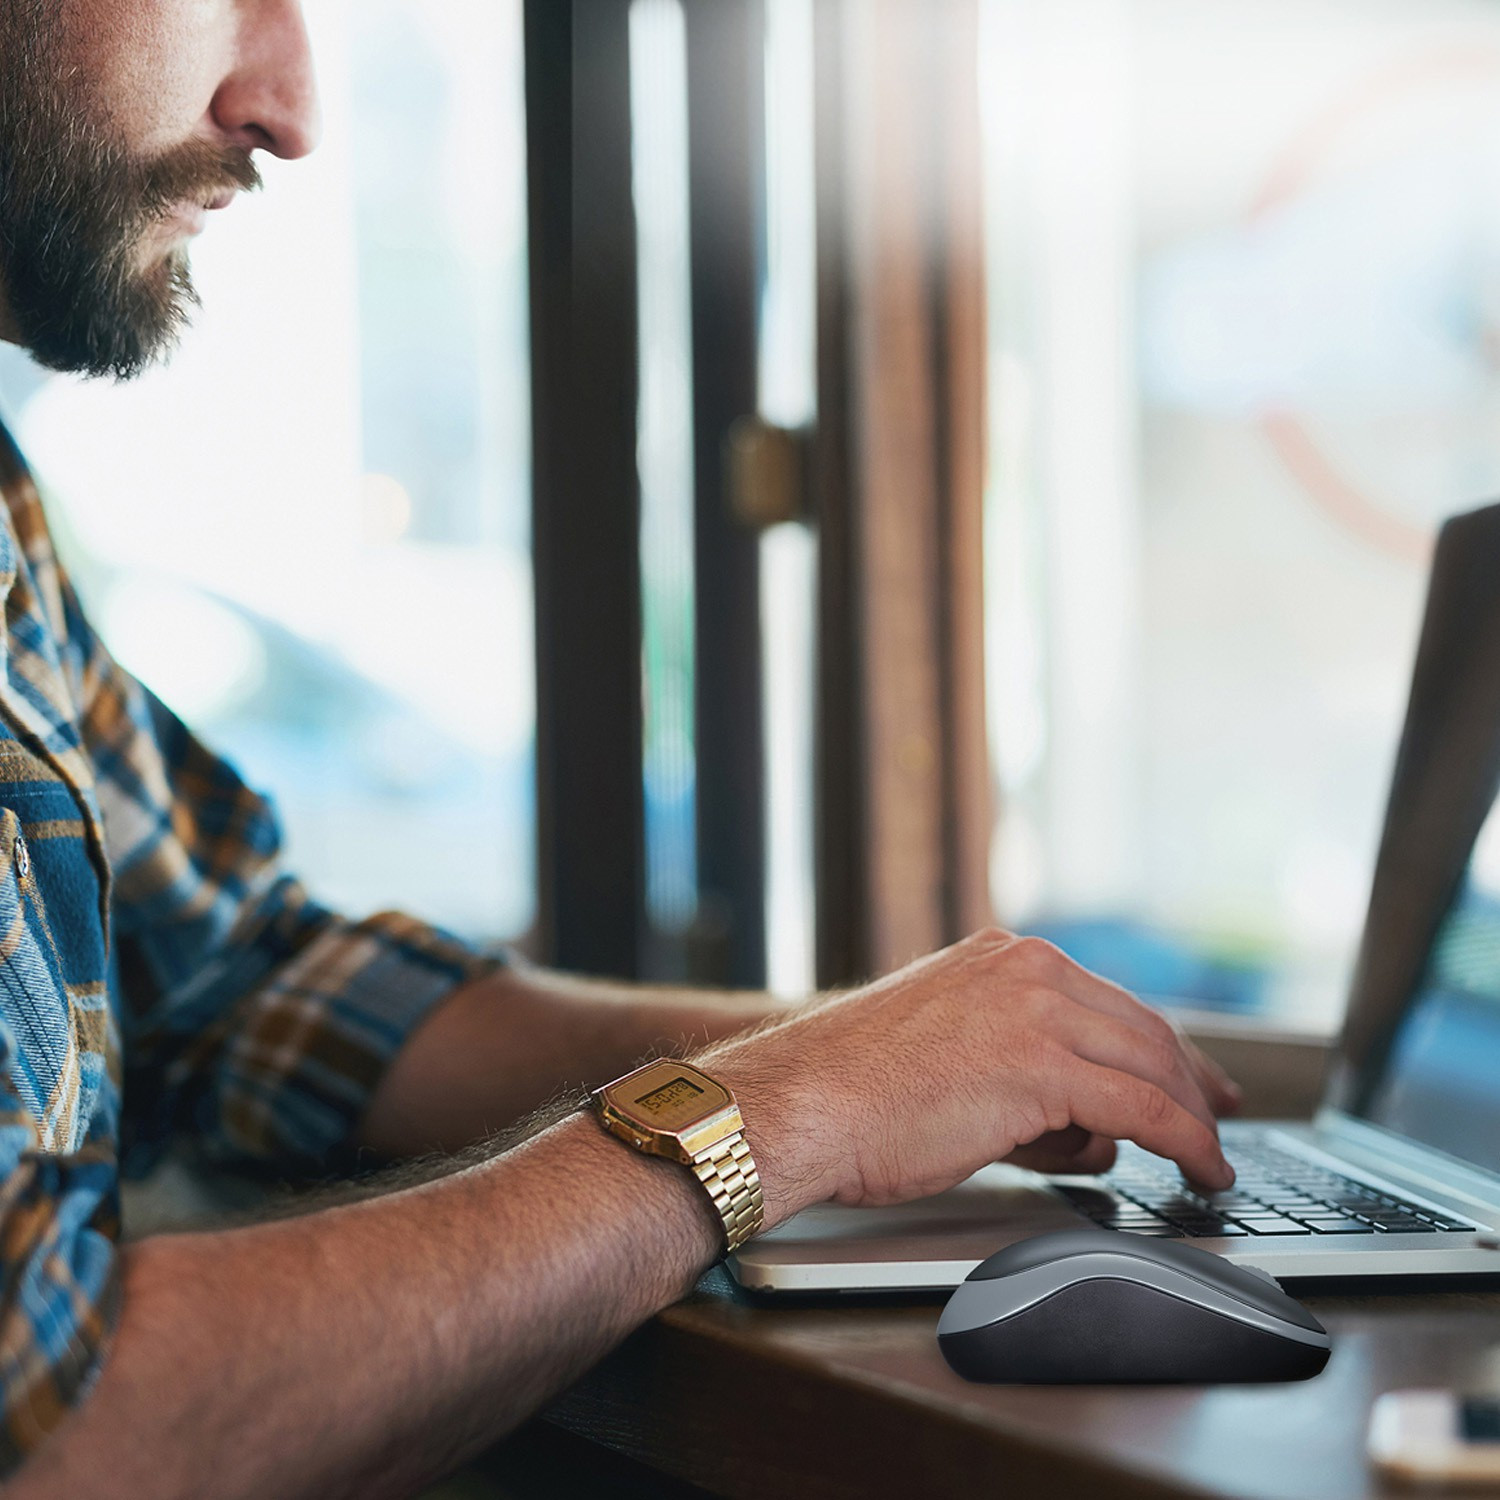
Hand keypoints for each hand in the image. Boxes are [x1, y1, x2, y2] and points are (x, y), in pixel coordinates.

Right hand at [701, 929, 1241, 1227]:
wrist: (801, 1104)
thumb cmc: (854, 1095)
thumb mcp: (947, 1053)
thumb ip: (1021, 1072)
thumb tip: (1086, 1124)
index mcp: (1001, 957)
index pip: (1108, 1000)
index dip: (1162, 1046)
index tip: (1190, 1076)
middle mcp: (1025, 968)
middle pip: (1143, 1026)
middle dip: (1192, 1079)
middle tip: (1221, 1116)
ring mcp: (1036, 1010)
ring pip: (1152, 1064)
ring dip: (1192, 1118)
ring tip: (1207, 1160)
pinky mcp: (1041, 1065)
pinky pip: (1144, 1107)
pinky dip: (1187, 1142)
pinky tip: (1203, 1169)